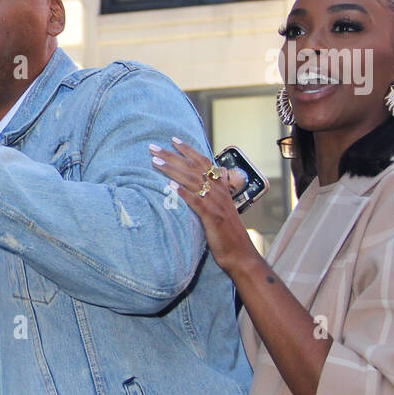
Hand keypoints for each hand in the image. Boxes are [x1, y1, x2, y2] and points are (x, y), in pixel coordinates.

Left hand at [150, 137, 259, 275]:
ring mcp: (216, 203)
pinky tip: (169, 185)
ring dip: (172, 169)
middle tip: (153, 148)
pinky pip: (196, 201)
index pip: (204, 162)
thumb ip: (217, 192)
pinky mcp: (212, 217)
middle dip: (172, 156)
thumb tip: (214, 177)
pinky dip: (183, 192)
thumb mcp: (223, 208)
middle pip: (194, 167)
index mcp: (221, 188)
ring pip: (192, 181)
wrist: (240, 254)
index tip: (173, 140)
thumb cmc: (227, 233)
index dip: (189, 150)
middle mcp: (219, 192)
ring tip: (155, 162)